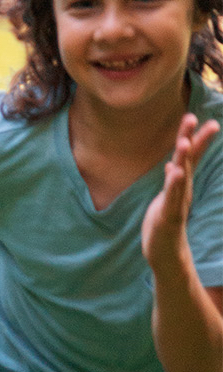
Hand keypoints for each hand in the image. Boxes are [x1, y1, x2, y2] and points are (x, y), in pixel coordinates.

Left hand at [144, 115, 219, 270]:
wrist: (166, 253)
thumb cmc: (165, 224)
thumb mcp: (167, 198)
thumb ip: (172, 181)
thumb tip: (173, 165)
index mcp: (180, 184)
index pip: (188, 158)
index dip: (192, 138)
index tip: (196, 118)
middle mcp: (182, 190)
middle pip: (189, 162)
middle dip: (195, 141)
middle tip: (205, 121)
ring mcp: (177, 203)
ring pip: (182, 177)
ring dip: (184, 158)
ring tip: (185, 140)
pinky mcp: (169, 216)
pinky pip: (172, 197)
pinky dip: (174, 184)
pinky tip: (175, 171)